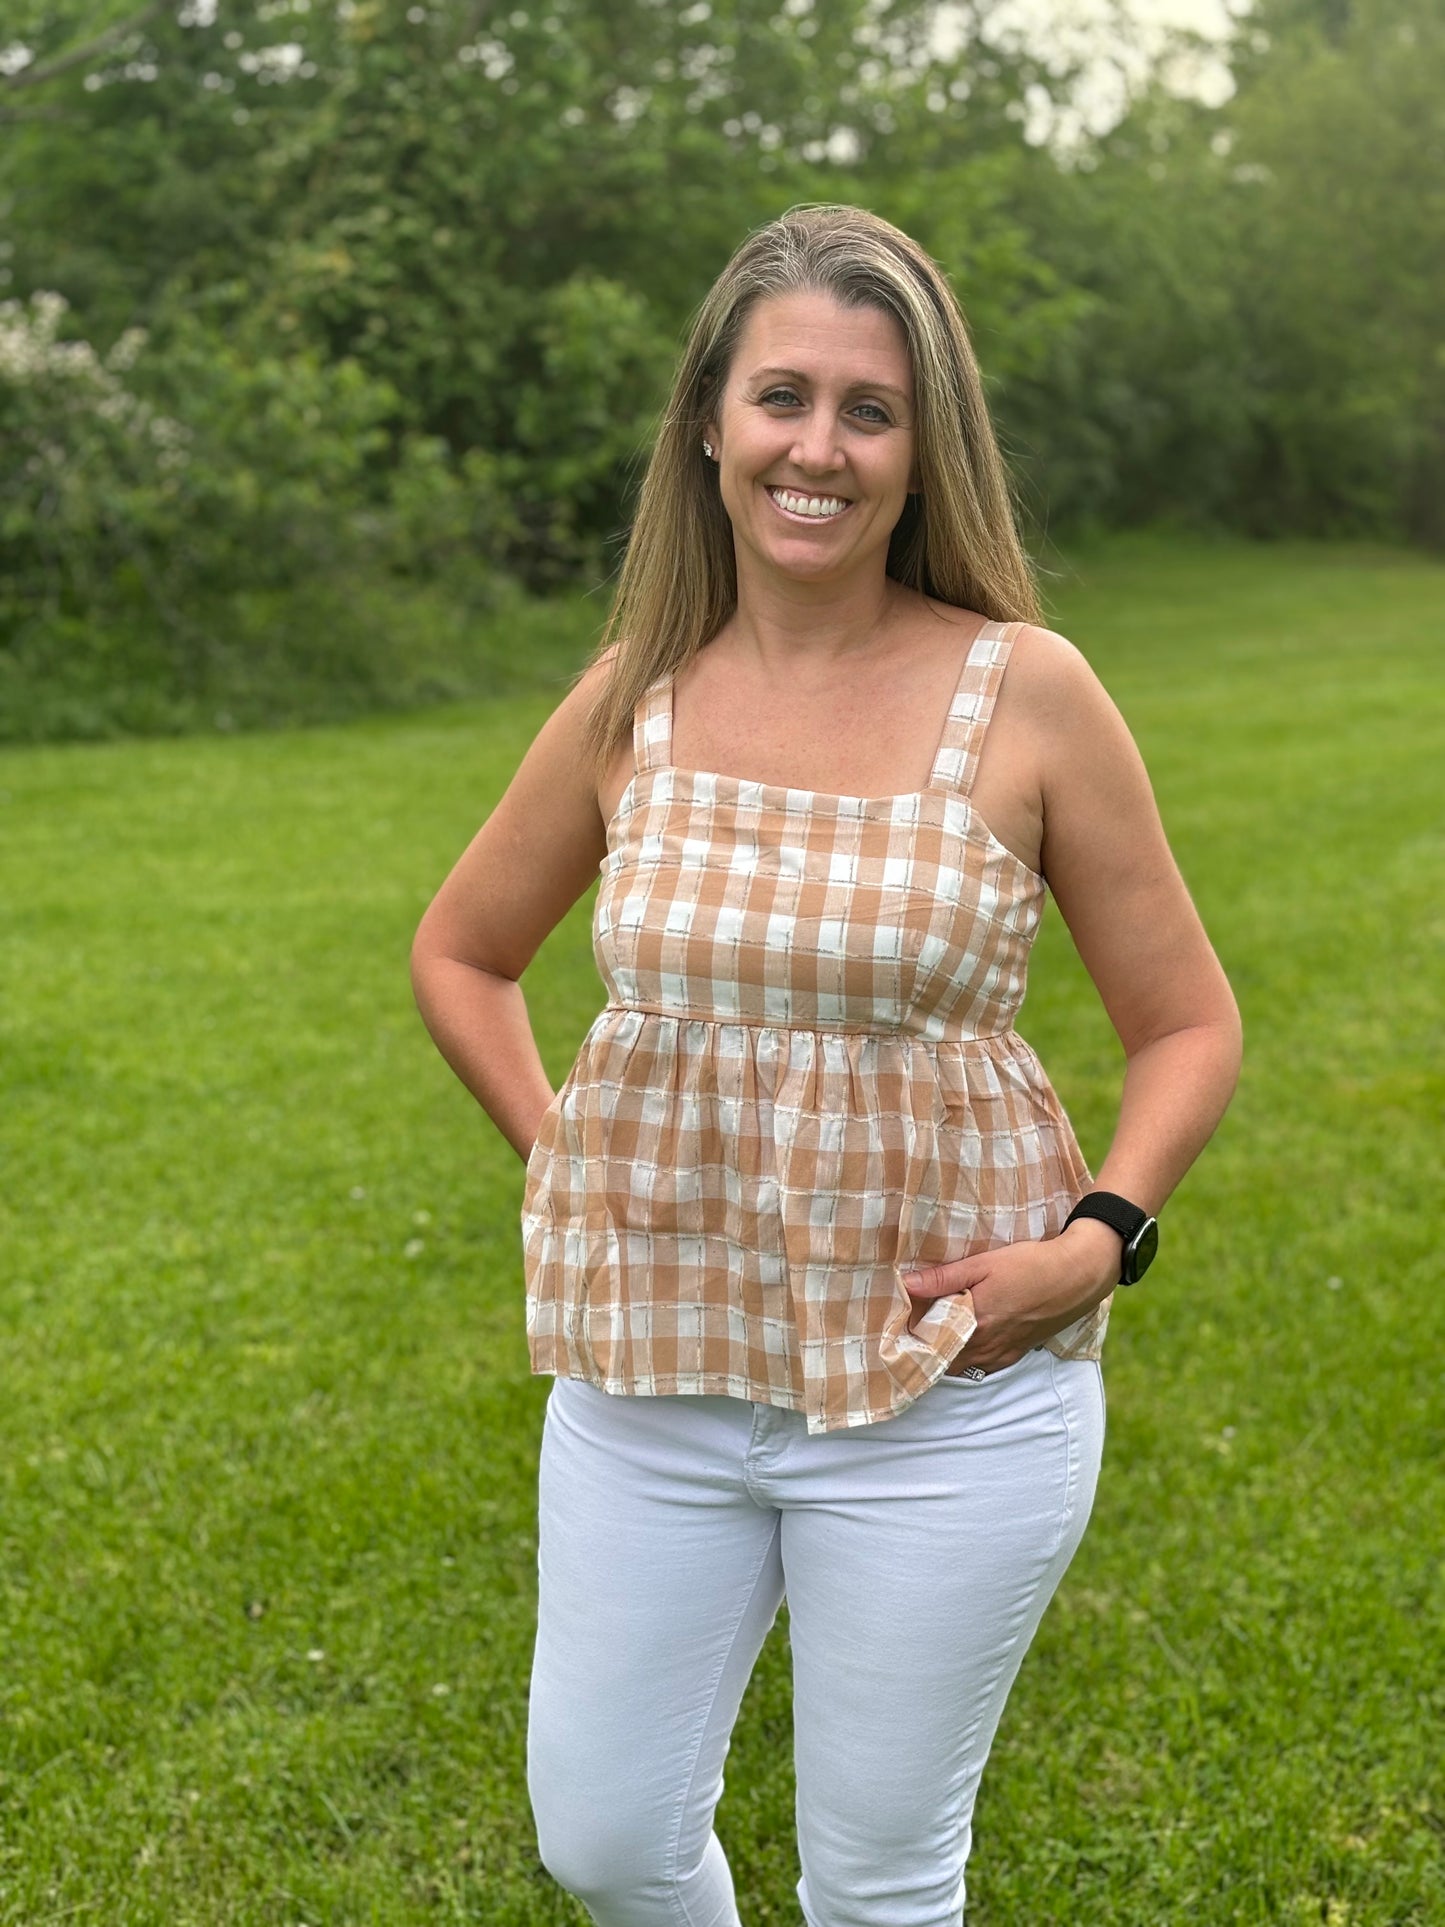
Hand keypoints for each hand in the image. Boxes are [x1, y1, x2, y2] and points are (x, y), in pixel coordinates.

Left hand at [898, 1220, 1120, 1374]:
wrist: (1077, 1276)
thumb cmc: (1030, 1265)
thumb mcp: (984, 1264)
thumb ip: (943, 1278)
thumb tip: (904, 1283)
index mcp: (973, 1325)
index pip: (928, 1343)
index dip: (908, 1336)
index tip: (893, 1325)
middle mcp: (985, 1347)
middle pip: (941, 1359)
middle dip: (923, 1348)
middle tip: (905, 1331)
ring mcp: (1001, 1354)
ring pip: (959, 1366)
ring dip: (943, 1355)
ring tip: (928, 1335)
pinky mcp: (1014, 1354)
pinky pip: (980, 1367)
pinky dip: (965, 1359)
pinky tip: (959, 1342)